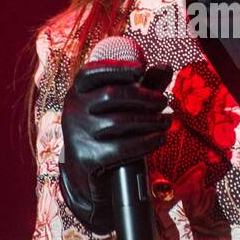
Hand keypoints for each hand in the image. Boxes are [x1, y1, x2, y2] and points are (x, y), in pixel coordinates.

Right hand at [59, 61, 173, 234]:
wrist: (86, 172)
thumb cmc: (108, 130)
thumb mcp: (121, 106)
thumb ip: (143, 86)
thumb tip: (166, 67)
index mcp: (77, 92)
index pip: (92, 72)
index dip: (116, 67)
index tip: (141, 68)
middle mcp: (73, 110)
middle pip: (112, 94)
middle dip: (144, 96)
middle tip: (164, 102)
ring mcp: (77, 134)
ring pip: (120, 122)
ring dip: (151, 121)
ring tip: (166, 121)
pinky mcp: (86, 156)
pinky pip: (122, 147)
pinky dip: (146, 142)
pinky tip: (160, 138)